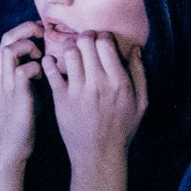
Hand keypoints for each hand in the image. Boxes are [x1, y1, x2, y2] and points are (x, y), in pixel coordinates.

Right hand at [0, 21, 47, 175]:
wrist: (9, 145)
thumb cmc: (18, 120)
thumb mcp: (18, 91)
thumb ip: (25, 75)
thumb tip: (44, 61)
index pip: (7, 39)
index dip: (24, 30)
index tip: (41, 31)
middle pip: (6, 38)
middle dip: (26, 29)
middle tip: (43, 32)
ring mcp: (5, 83)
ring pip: (9, 50)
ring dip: (28, 47)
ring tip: (40, 55)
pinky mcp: (16, 95)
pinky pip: (22, 70)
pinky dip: (35, 67)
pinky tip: (42, 76)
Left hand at [46, 32, 147, 166]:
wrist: (99, 155)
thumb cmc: (122, 128)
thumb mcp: (141, 103)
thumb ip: (139, 73)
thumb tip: (135, 48)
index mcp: (119, 81)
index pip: (105, 42)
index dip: (101, 36)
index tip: (100, 41)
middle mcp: (98, 83)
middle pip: (85, 42)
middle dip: (84, 37)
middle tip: (84, 42)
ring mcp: (78, 90)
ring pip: (68, 53)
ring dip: (68, 47)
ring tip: (70, 52)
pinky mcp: (61, 99)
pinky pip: (50, 71)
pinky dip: (49, 61)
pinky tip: (53, 62)